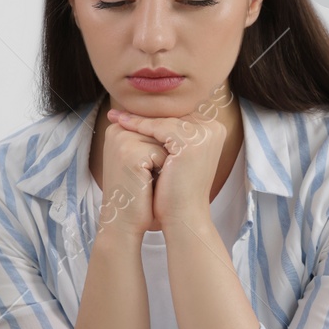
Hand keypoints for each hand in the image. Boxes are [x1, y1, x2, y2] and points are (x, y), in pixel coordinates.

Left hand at [108, 108, 225, 232]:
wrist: (182, 215)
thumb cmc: (174, 188)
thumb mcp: (173, 155)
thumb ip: (168, 134)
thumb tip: (144, 113)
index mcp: (213, 131)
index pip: (176, 117)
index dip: (150, 116)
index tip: (125, 114)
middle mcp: (214, 130)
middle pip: (169, 116)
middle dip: (141, 115)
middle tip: (115, 113)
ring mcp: (205, 135)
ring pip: (163, 121)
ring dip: (136, 119)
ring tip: (114, 117)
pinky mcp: (192, 142)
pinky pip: (159, 128)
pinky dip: (139, 126)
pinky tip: (122, 125)